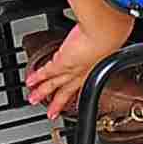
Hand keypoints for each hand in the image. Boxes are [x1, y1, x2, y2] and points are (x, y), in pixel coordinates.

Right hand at [19, 7, 140, 130]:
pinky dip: (37, 77)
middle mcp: (83, 70)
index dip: (77, 92)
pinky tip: (30, 82)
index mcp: (95, 65)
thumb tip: (102, 31)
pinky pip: (47, 72)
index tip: (71, 99)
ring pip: (54, 84)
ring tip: (34, 98)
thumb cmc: (111, 32)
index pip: (83, 81)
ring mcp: (71, 67)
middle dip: (58, 101)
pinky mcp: (62, 62)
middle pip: (68, 90)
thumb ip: (102, 38)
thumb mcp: (108, 39)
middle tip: (51, 112)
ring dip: (43, 92)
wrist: (107, 32)